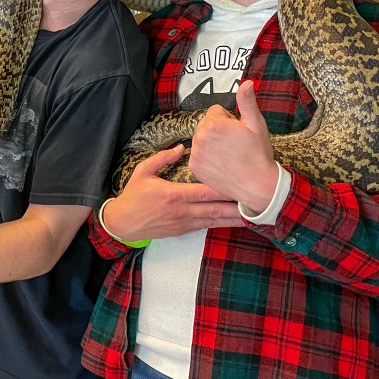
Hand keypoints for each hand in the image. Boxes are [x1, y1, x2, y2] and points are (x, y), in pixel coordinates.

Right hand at [104, 144, 241, 240]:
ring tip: (251, 216)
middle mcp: (182, 211)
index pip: (205, 192)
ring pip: (213, 221)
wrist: (122, 223)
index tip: (241, 185)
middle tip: (256, 204)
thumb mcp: (143, 171)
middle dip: (237, 208)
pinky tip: (232, 222)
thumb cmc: (132, 196)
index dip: (225, 190)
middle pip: (215, 210)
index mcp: (174, 195)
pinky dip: (220, 224)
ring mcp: (183, 223)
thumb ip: (163, 158)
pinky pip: (205, 226)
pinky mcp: (182, 231)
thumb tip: (182, 147)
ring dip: (232, 219)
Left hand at [189, 81, 279, 212]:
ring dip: (211, 143)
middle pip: (207, 124)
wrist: (257, 185)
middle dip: (218, 130)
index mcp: (214, 124)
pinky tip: (221, 163)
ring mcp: (195, 153)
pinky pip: (198, 154)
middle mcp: (200, 137)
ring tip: (229, 154)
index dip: (229, 120)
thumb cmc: (258, 154)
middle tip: (234, 144)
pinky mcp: (194, 167)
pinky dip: (207, 157)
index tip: (238, 132)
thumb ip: (247, 101)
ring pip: (202, 139)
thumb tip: (246, 82)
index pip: (216, 110)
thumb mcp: (256, 124)